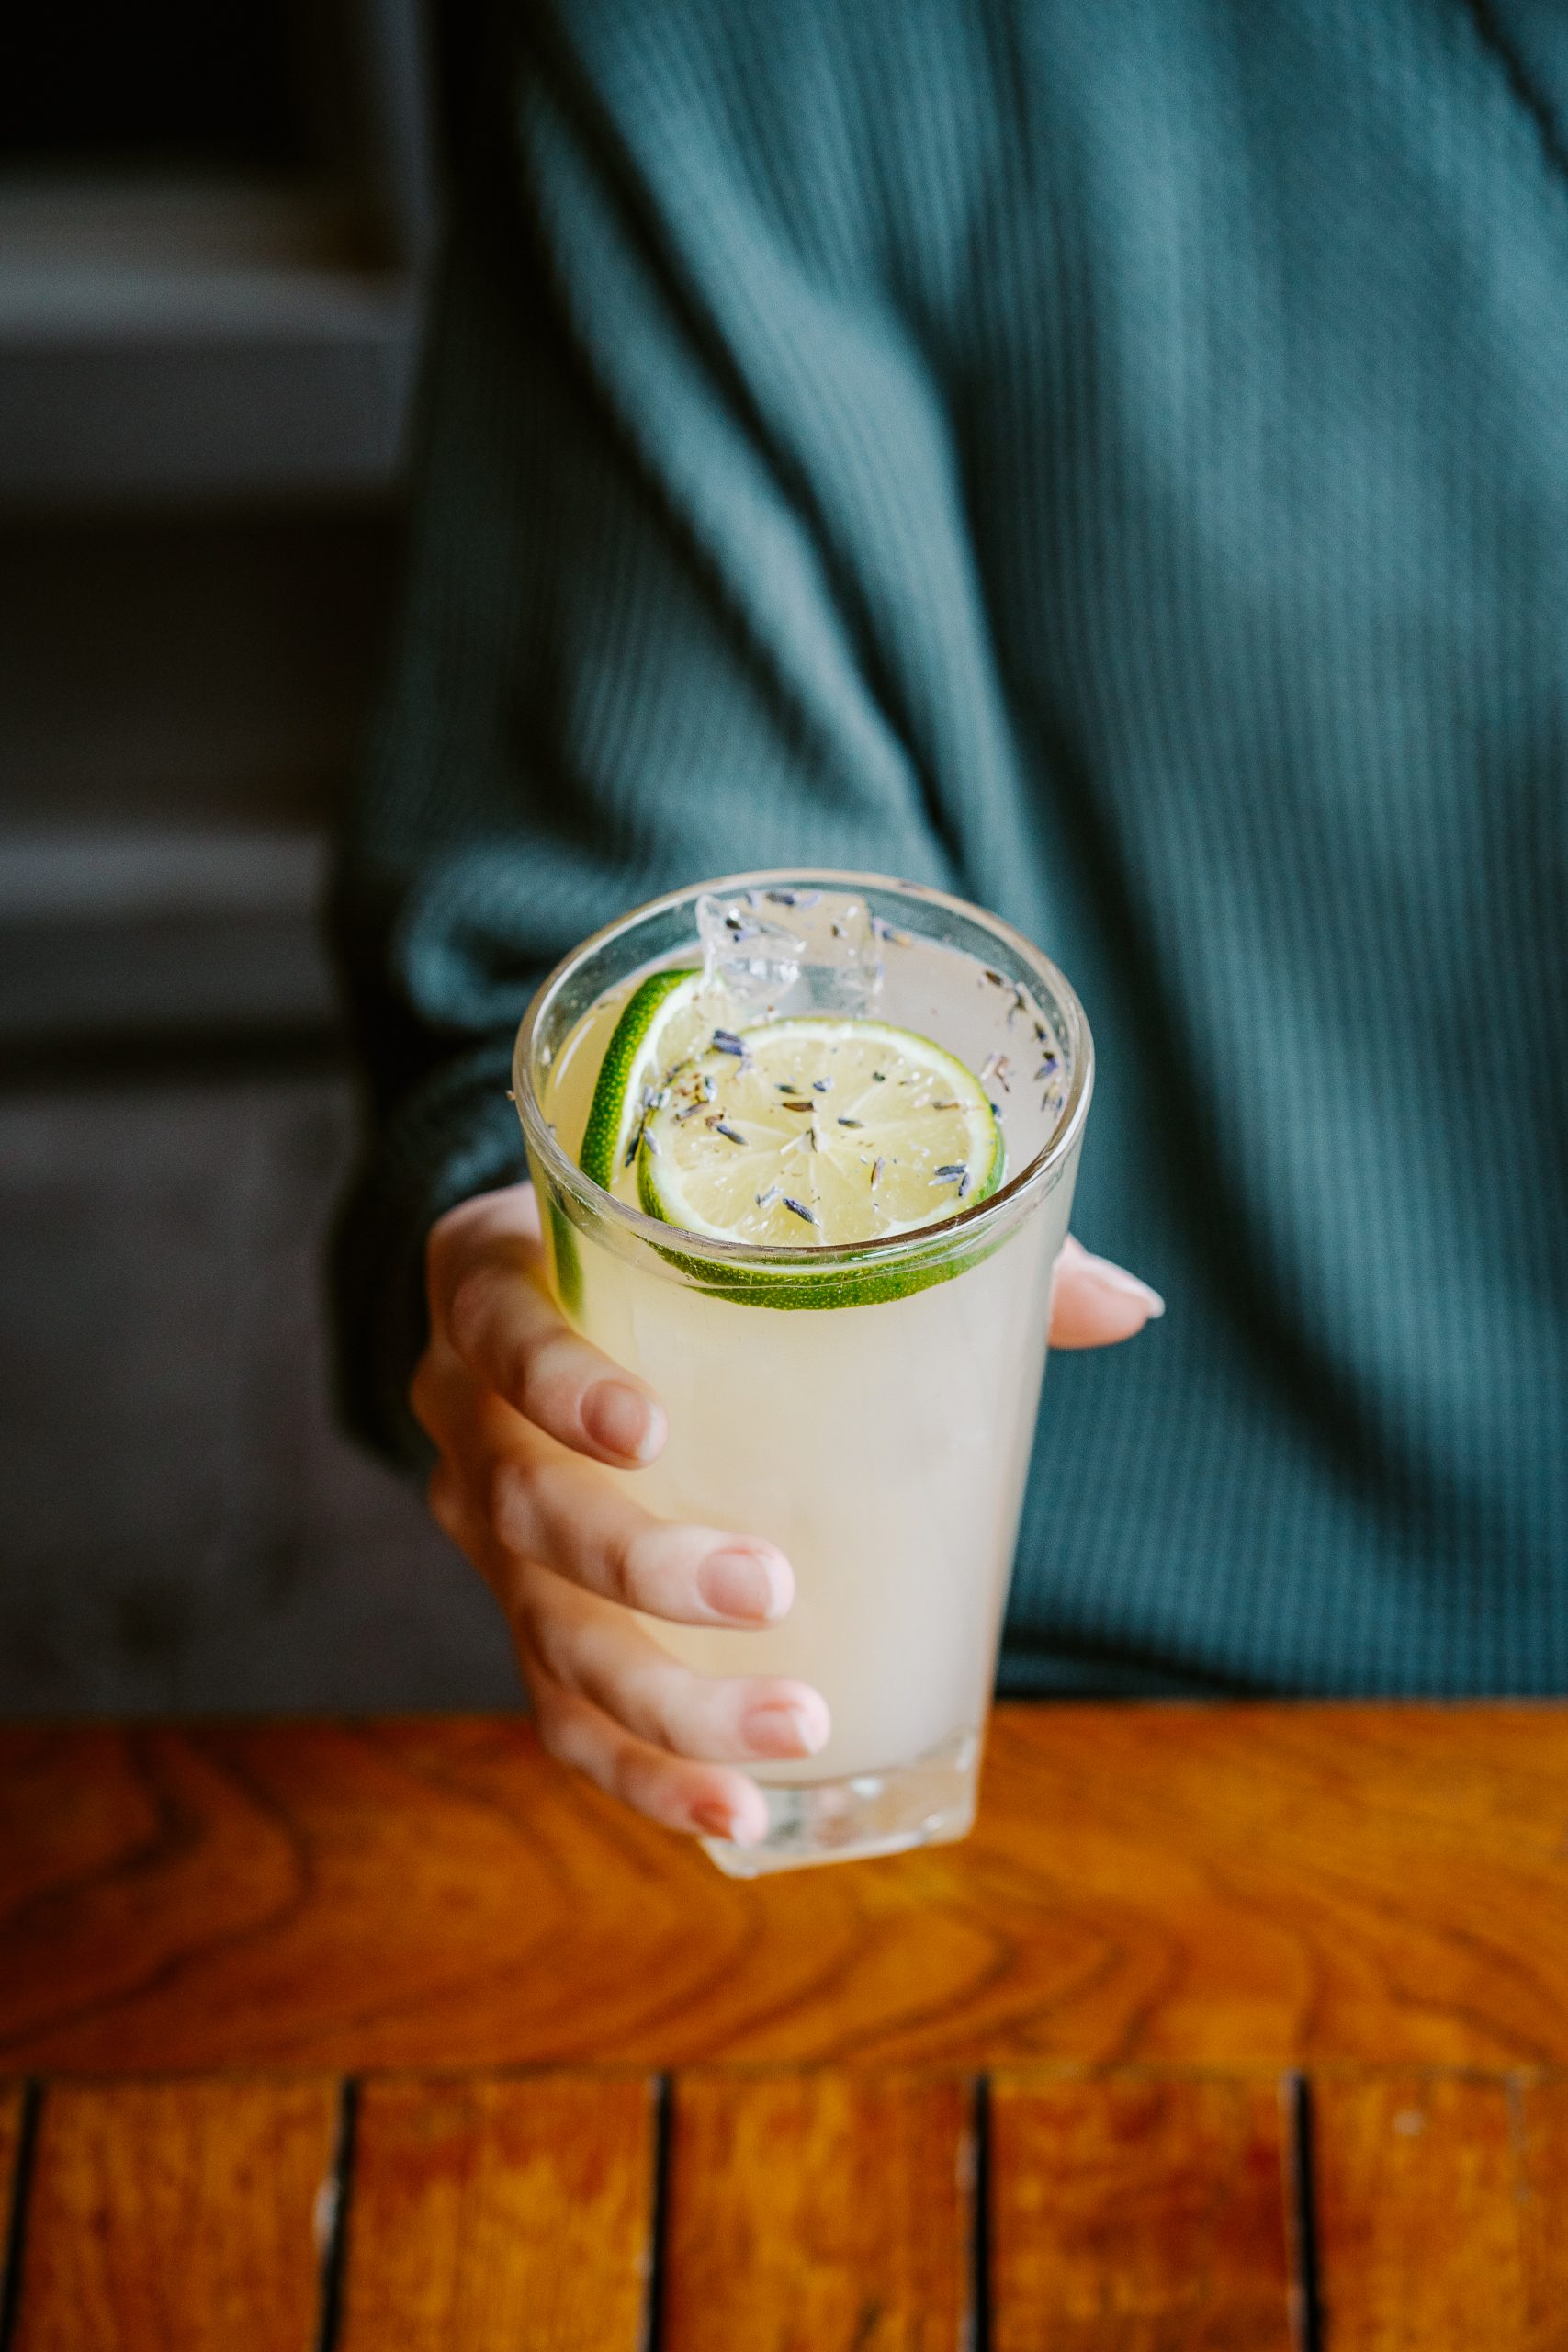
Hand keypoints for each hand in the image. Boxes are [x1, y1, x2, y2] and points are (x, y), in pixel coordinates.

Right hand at [414, 1185, 1162, 1846]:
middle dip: (644, 1567)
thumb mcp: (764, 1227)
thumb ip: (936, 1252)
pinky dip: (644, 1776)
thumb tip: (1132, 1307)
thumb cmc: (690, 1252)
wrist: (558, 1301)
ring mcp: (489, 1532)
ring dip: (664, 1700)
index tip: (649, 1431)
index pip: (499, 1327)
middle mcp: (471, 1415)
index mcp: (503, 1285)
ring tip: (794, 1730)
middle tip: (769, 1588)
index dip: (554, 1381)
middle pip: (526, 1509)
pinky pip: (564, 1716)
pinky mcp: (526, 1620)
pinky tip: (737, 1817)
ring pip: (547, 1635)